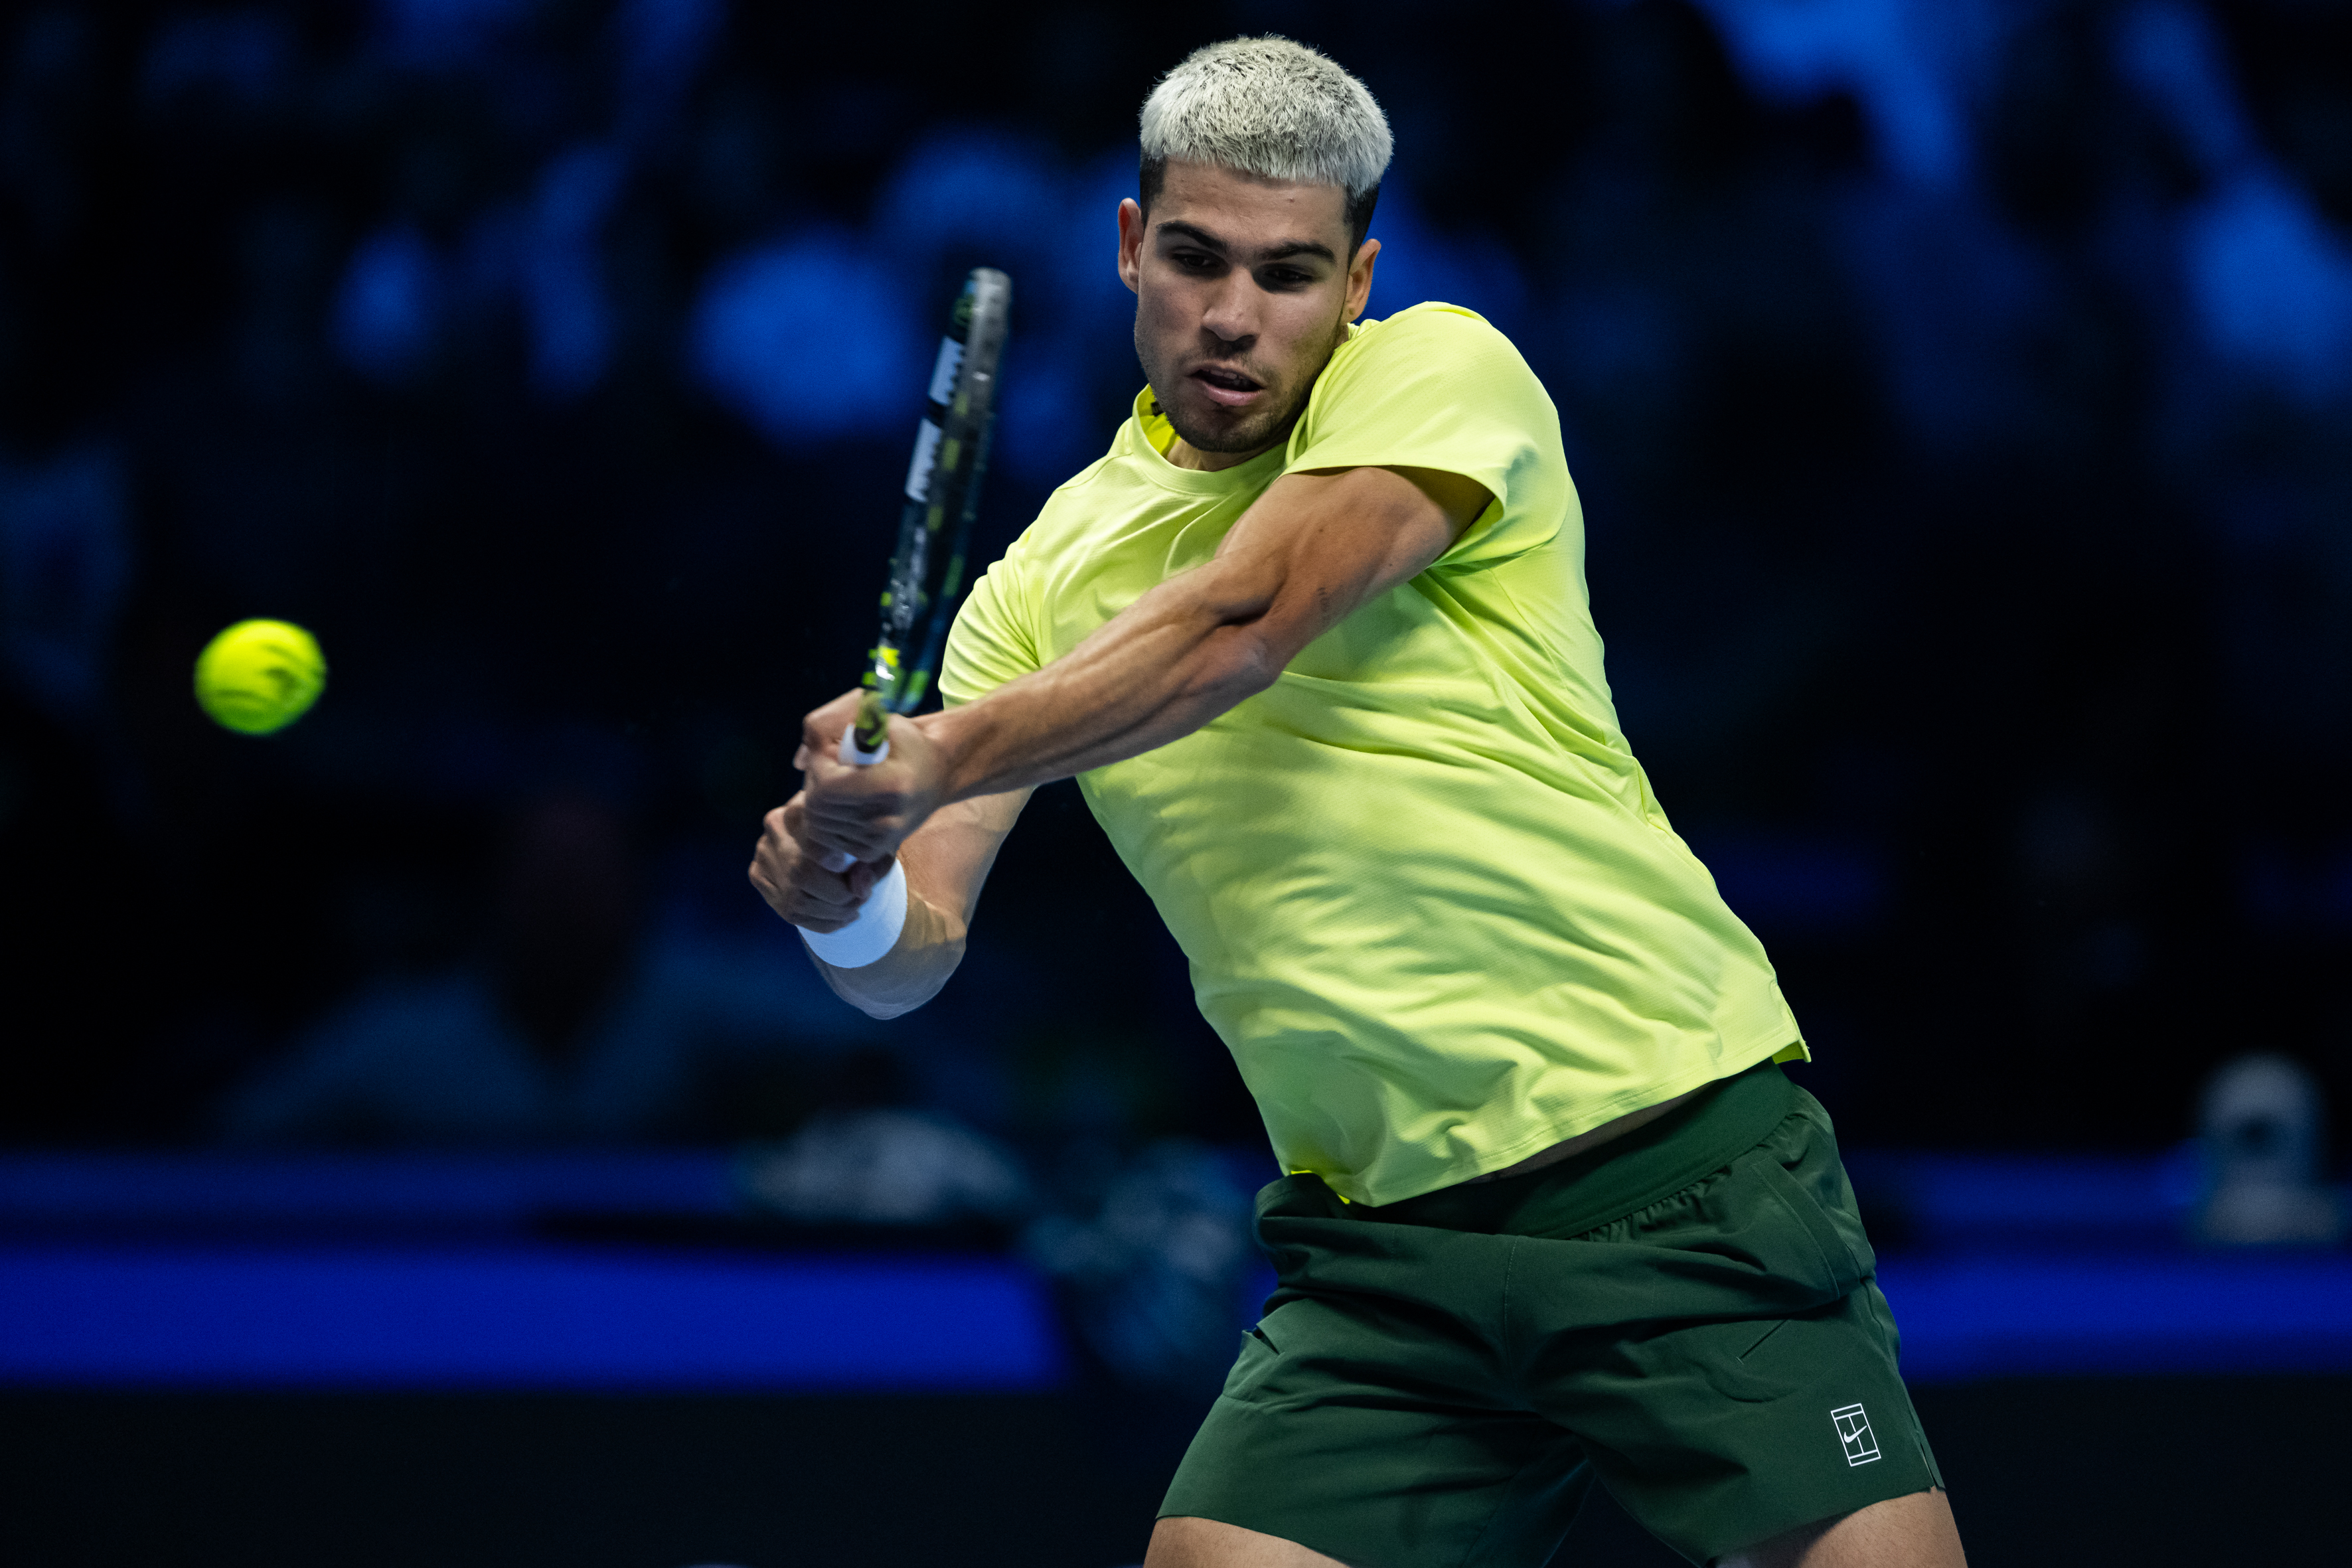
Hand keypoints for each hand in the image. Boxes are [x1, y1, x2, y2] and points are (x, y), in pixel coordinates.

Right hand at [748, 791, 894, 932]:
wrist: (833, 835)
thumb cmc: (859, 839)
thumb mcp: (877, 846)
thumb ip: (874, 866)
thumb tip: (860, 889)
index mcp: (806, 806)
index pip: (817, 849)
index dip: (842, 878)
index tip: (865, 886)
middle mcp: (776, 825)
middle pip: (800, 875)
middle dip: (837, 899)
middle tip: (861, 901)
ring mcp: (763, 852)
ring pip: (794, 899)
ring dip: (831, 914)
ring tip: (854, 910)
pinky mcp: (758, 875)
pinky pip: (788, 912)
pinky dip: (820, 923)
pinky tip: (841, 918)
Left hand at [788, 689, 948, 868]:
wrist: (939, 772)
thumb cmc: (903, 741)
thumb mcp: (872, 716)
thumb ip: (829, 724)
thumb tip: (799, 762)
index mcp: (892, 785)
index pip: (826, 788)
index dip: (817, 766)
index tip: (830, 751)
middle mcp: (888, 819)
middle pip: (817, 808)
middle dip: (814, 783)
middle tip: (832, 767)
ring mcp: (881, 840)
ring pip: (818, 825)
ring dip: (819, 801)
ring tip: (841, 784)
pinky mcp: (873, 851)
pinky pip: (827, 838)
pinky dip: (827, 820)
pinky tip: (846, 803)